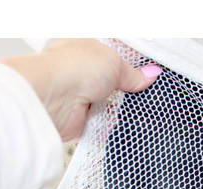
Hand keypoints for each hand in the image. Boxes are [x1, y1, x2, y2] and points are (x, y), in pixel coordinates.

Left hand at [0, 39, 161, 140]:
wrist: (53, 98)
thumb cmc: (73, 68)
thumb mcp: (114, 62)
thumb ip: (133, 73)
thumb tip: (150, 75)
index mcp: (85, 50)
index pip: (113, 57)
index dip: (132, 65)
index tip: (149, 73)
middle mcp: (80, 73)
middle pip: (112, 83)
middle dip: (127, 89)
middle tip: (143, 92)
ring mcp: (80, 96)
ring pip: (109, 105)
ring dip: (119, 108)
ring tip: (130, 106)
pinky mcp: (80, 120)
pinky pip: (103, 124)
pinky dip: (111, 125)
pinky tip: (118, 120)